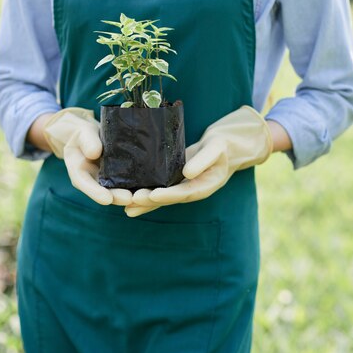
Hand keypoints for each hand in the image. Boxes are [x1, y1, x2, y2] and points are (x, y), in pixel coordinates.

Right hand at [42, 107, 132, 206]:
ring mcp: (107, 180)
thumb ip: (87, 142)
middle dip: (117, 197)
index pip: (85, 185)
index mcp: (79, 173)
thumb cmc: (83, 135)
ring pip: (117, 190)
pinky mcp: (120, 176)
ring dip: (129, 194)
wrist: (90, 136)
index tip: (107, 199)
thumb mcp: (82, 134)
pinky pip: (127, 182)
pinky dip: (136, 186)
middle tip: (129, 199)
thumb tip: (95, 152)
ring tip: (141, 196)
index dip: (96, 193)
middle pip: (104, 192)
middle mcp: (94, 181)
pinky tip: (147, 187)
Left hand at [124, 105, 272, 216]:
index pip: (183, 192)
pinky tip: (131, 196)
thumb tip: (187, 173)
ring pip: (162, 197)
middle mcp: (192, 190)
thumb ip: (203, 160)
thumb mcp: (216, 148)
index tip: (152, 196)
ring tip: (125, 207)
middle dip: (149, 201)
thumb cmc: (222, 145)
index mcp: (204, 185)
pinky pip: (160, 188)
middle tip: (130, 201)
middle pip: (169, 198)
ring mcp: (183, 186)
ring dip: (145, 202)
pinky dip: (147, 193)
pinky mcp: (176, 180)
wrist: (226, 148)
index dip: (167, 195)